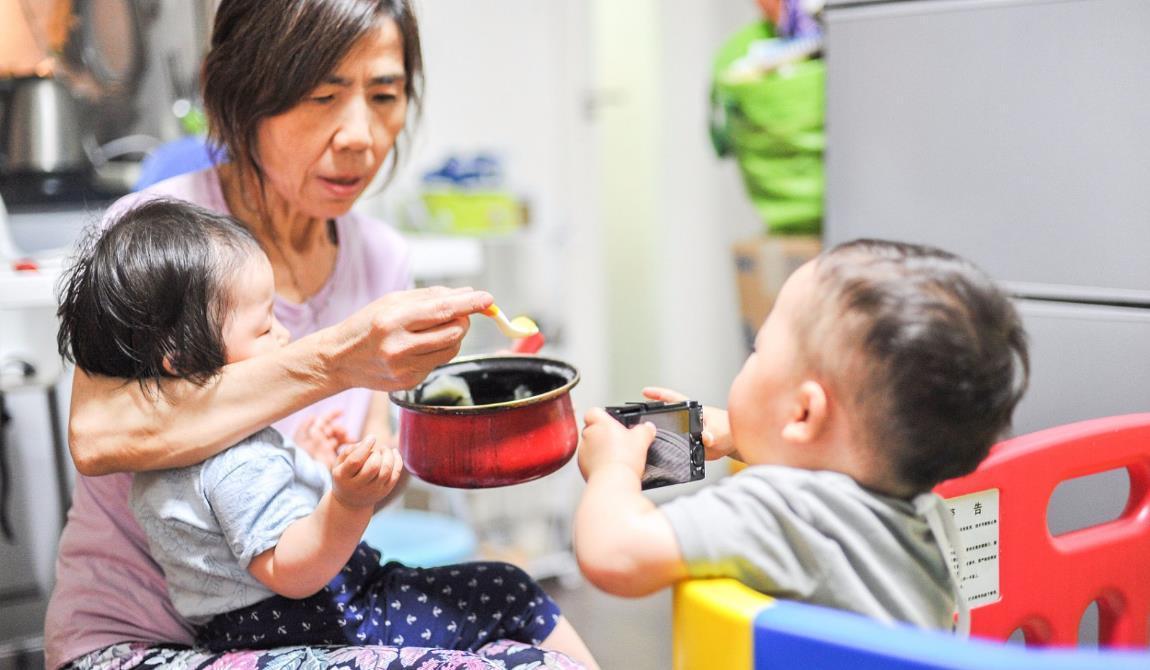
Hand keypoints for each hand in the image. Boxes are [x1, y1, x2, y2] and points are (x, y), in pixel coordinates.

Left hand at [293, 409, 350, 467]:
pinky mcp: (332, 457)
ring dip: (345, 437)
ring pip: (339, 438)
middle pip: (333, 429)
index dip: (333, 415)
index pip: (324, 421)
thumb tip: (313, 416)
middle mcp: (321, 440)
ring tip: (350, 439)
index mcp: (313, 433)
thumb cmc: (302, 452)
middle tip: (343, 432)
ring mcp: (327, 449)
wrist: (306, 469)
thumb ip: (305, 425)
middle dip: (340, 429)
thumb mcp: (300, 436)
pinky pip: (342, 449)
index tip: (342, 411)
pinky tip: (352, 445)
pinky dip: (349, 446)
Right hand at [326, 286, 493, 392]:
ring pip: (452, 349)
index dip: (469, 304)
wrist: (339, 360)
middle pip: (453, 331)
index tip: (488, 298)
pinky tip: (417, 348)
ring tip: (434, 329)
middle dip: (463, 319)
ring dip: (453, 336)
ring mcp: (405, 368)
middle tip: (457, 312)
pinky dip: (437, 351)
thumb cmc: (366, 325)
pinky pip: (438, 363)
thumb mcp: (392, 302)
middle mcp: (399, 347)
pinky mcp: (409, 383)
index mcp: (392, 321)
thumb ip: (430, 297)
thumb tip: (465, 294)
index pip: (441, 311)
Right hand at [331, 436, 403, 508]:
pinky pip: (395, 475)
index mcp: (343, 476)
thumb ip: (349, 451)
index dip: (365, 446)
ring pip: (386, 471)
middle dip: (377, 453)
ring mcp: (373, 490)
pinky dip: (398, 461)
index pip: (356, 460)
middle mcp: (358, 486)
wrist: (350, 502)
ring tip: (384, 450)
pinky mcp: (385, 491)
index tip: (372, 437)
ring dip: (388, 455)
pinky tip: (394, 453)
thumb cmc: (345, 476)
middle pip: (373, 467)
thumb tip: (366, 442)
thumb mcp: (339, 464)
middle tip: (377, 449)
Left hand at [578, 407, 655, 480]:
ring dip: (598, 449)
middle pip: (592, 429)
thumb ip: (645, 429)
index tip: (610, 422)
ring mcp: (583, 451)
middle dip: (603, 435)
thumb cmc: (623, 459)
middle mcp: (589, 435)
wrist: (613, 482)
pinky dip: (596, 463)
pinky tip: (609, 467)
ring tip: (614, 457)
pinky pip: (588, 460)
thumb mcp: (642, 439)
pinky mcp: (581, 466)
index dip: (601, 416)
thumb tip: (648, 428)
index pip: (593, 412)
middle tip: (617, 442)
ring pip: (590, 445)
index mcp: (601, 423)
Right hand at [642, 386, 735, 460]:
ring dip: (659, 435)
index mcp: (692, 411)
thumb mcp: (720, 431)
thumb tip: (706, 438)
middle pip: (666, 415)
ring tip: (645, 437)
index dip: (658, 394)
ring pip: (669, 432)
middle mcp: (687, 421)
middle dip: (652, 416)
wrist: (733, 445)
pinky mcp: (687, 446)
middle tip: (639, 418)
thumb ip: (712, 434)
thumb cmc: (728, 430)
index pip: (672, 399)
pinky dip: (669, 450)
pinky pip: (675, 447)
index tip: (645, 391)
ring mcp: (686, 433)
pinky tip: (661, 454)